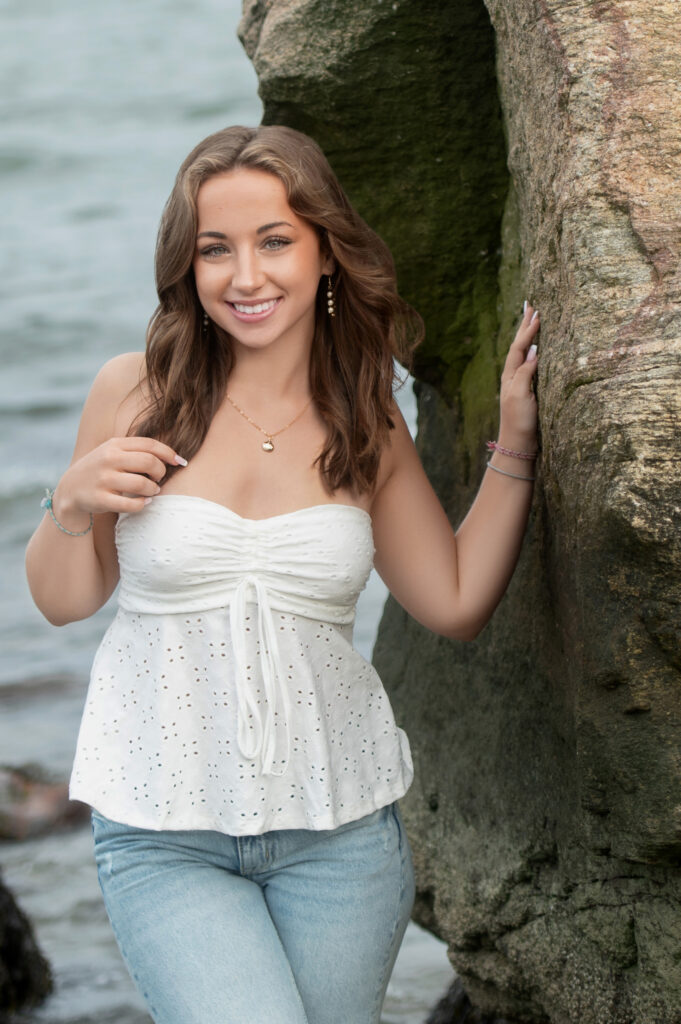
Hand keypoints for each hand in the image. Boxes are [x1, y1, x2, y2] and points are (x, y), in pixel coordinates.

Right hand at [52, 437, 186, 524]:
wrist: (70, 489)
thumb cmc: (101, 469)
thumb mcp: (113, 452)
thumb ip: (137, 450)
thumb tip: (174, 457)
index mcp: (114, 445)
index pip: (149, 444)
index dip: (169, 453)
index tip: (180, 462)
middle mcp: (108, 459)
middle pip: (149, 463)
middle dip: (161, 472)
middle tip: (158, 479)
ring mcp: (103, 479)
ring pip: (142, 484)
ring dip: (153, 490)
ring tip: (152, 491)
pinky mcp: (100, 499)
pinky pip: (131, 504)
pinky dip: (142, 504)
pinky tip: (144, 502)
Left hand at [497, 302, 539, 450]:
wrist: (518, 443)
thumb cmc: (519, 421)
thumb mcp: (521, 395)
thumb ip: (526, 372)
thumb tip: (534, 350)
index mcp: (510, 375)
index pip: (519, 347)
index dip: (528, 330)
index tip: (537, 313)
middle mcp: (513, 376)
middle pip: (518, 345)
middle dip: (524, 326)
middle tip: (530, 306)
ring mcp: (519, 383)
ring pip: (522, 353)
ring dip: (527, 335)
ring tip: (532, 320)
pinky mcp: (527, 390)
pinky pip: (528, 363)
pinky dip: (532, 351)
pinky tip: (537, 348)